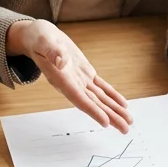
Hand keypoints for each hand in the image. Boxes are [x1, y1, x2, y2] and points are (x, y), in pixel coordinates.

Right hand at [8, 19, 131, 131]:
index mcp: (61, 79)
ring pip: (100, 98)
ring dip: (114, 110)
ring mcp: (80, 80)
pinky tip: (123, 104)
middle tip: (125, 128)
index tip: (105, 122)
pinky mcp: (85, 73)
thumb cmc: (39, 39)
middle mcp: (71, 84)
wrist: (40, 37)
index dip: (92, 111)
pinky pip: (101, 87)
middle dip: (110, 116)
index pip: (79, 98)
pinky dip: (113, 95)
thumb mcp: (43, 41)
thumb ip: (52, 52)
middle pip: (93, 104)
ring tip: (128, 121)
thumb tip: (62, 61)